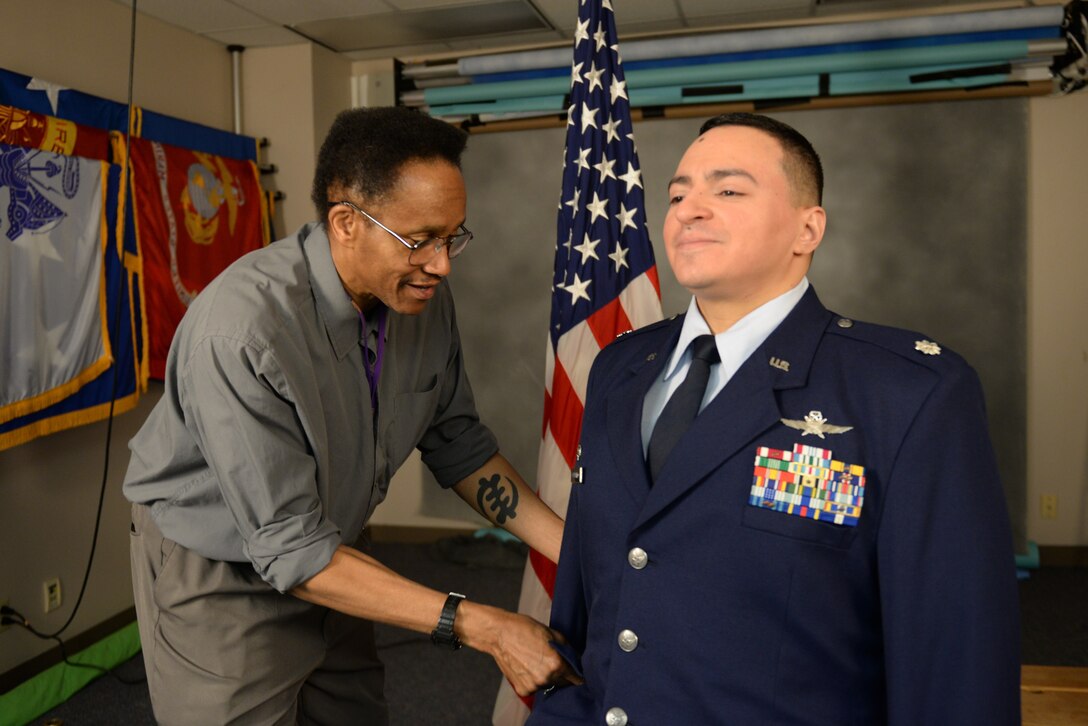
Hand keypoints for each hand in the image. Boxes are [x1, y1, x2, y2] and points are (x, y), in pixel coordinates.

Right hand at [457, 605, 582, 696]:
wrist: (498, 633)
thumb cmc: (524, 629)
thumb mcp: (552, 633)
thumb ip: (568, 649)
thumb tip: (578, 659)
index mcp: (556, 663)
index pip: (576, 678)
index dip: (578, 674)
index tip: (578, 671)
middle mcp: (546, 678)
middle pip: (563, 683)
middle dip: (562, 674)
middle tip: (552, 660)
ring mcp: (533, 686)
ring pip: (549, 685)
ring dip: (548, 677)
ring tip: (536, 660)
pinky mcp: (522, 690)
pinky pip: (535, 688)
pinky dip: (534, 680)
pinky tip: (527, 666)